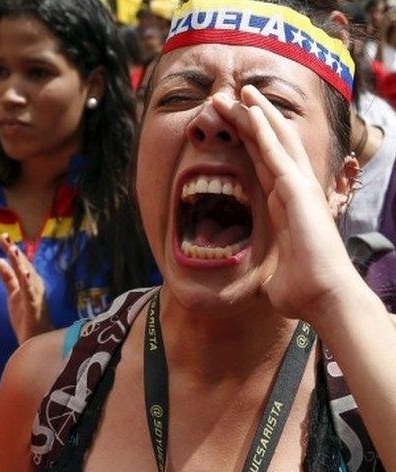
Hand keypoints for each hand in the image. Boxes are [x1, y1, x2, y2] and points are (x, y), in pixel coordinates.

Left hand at [0, 233, 52, 343]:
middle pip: (24, 266)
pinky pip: (31, 294)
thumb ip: (7, 277)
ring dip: (21, 264)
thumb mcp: (13, 294)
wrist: (37, 342)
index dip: (12, 250)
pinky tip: (23, 274)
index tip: (3, 237)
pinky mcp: (35, 308)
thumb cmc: (27, 317)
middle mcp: (35, 286)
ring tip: (13, 251)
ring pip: (28, 277)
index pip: (20, 263)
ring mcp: (36, 297)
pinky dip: (28, 284)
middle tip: (5, 238)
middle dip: (15, 252)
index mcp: (29, 282)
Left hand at [212, 87, 364, 320]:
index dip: (249, 141)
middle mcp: (293, 191)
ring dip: (255, 113)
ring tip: (236, 91)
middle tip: (229, 96)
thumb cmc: (301, 292)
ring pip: (275, 140)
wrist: (324, 298)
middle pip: (270, 144)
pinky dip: (263, 129)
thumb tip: (257, 285)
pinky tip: (250, 110)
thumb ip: (264, 269)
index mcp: (285, 206)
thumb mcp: (271, 275)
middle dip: (250, 119)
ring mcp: (298, 188)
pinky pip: (277, 153)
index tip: (232, 123)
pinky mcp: (297, 191)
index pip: (264, 164)